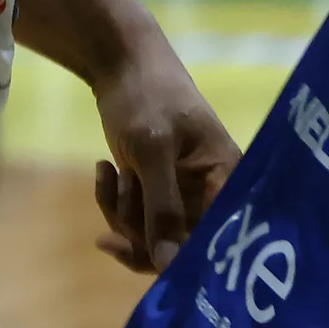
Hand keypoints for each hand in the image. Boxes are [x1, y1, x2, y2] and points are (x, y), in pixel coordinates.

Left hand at [91, 25, 240, 272]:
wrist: (120, 61)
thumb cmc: (146, 96)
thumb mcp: (151, 150)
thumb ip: (163, 209)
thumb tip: (169, 265)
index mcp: (225, 178)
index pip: (216, 237)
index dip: (184, 256)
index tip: (143, 252)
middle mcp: (210, 191)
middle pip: (179, 243)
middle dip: (140, 225)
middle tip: (119, 193)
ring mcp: (182, 192)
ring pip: (151, 234)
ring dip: (122, 211)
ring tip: (109, 173)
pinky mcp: (157, 189)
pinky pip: (136, 218)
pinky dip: (114, 200)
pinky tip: (102, 170)